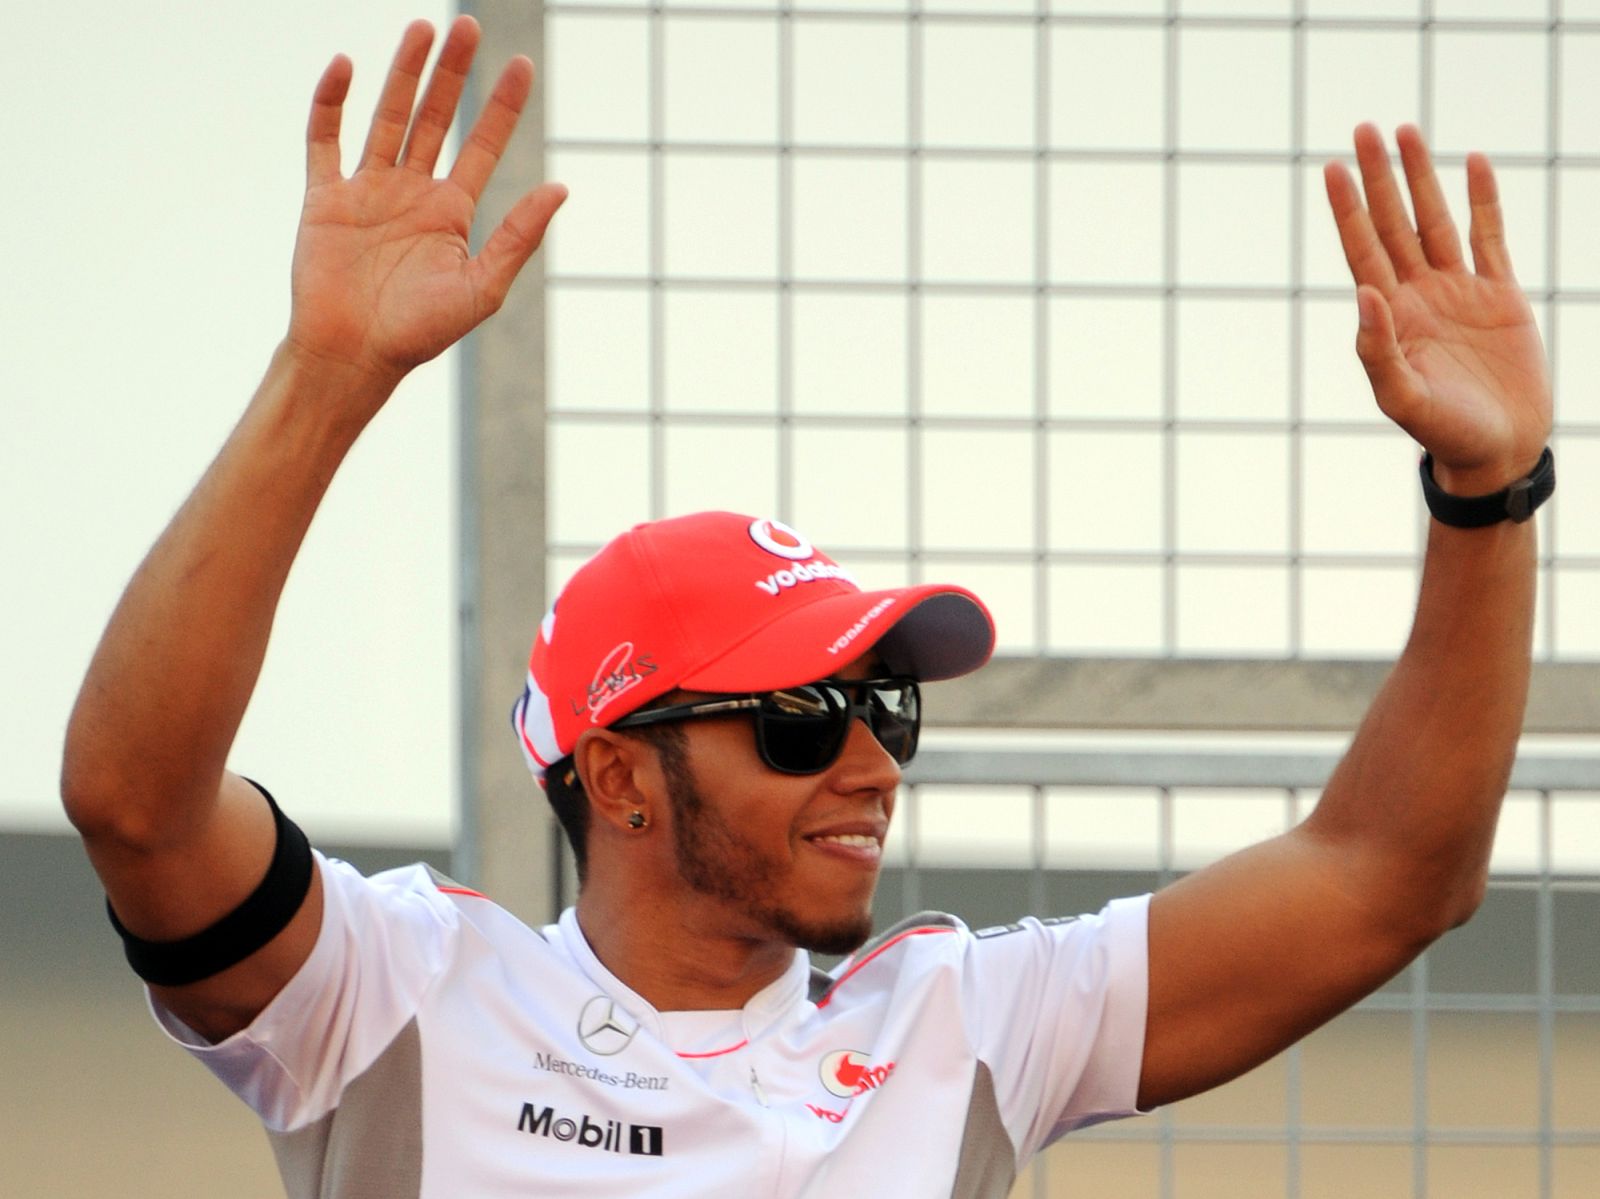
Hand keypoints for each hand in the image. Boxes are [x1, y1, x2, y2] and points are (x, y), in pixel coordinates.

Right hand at [285, 17, 565, 397]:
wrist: (353, 357)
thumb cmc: (419, 334)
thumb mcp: (481, 287)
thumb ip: (518, 236)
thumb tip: (562, 187)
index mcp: (451, 212)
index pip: (483, 145)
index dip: (502, 106)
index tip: (522, 65)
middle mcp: (411, 192)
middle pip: (436, 118)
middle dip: (452, 73)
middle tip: (469, 25)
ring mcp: (367, 190)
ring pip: (389, 117)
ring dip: (404, 74)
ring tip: (422, 29)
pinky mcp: (325, 197)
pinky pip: (325, 140)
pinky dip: (331, 103)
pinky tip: (346, 66)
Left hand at [1324, 124, 1550, 494]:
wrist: (1496, 451)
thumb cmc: (1443, 433)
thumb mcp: (1400, 397)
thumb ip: (1377, 349)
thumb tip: (1364, 293)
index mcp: (1390, 316)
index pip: (1362, 249)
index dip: (1348, 209)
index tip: (1332, 167)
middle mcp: (1419, 296)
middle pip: (1393, 222)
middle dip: (1379, 177)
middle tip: (1364, 129)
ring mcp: (1459, 292)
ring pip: (1435, 220)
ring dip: (1422, 177)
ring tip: (1407, 131)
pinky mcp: (1500, 296)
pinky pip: (1489, 237)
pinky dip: (1482, 200)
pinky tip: (1473, 163)